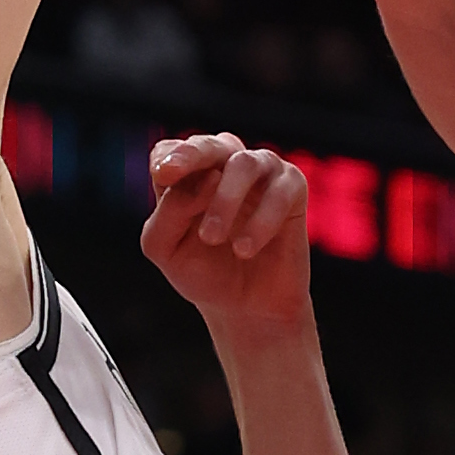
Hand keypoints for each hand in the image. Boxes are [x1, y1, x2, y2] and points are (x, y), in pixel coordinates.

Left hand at [140, 134, 310, 331]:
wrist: (246, 309)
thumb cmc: (204, 273)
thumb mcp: (166, 249)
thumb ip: (169, 213)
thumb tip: (204, 180)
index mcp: (187, 175)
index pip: (171, 150)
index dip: (167, 158)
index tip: (162, 176)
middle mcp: (223, 164)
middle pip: (208, 145)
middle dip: (190, 156)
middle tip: (172, 173)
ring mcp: (260, 172)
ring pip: (243, 163)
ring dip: (224, 199)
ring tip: (212, 238)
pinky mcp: (292, 188)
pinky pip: (280, 191)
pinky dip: (260, 221)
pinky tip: (245, 249)